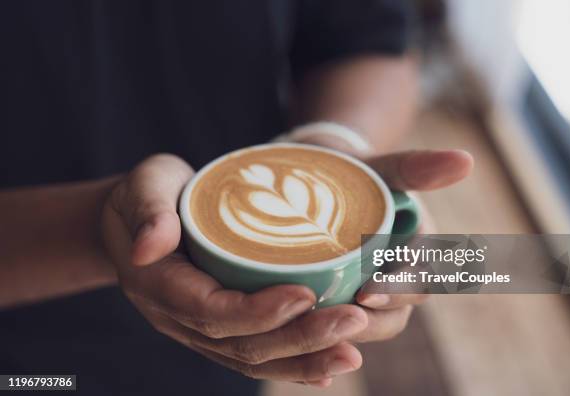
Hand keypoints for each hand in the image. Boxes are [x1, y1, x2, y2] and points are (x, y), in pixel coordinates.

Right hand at [100, 154, 369, 386]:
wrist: (135, 221)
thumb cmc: (146, 195)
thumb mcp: (142, 188)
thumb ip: (148, 211)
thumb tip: (149, 245)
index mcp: (161, 287)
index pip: (213, 312)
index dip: (260, 311)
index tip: (306, 295)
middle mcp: (181, 319)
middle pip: (243, 344)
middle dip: (301, 338)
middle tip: (352, 321)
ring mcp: (201, 331)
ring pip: (254, 359)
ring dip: (306, 360)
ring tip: (351, 354)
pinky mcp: (220, 330)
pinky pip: (256, 357)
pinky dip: (294, 367)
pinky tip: (328, 368)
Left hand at [298, 140, 472, 350]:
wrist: (321, 176)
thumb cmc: (354, 169)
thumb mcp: (380, 166)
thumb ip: (416, 165)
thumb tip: (466, 160)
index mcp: (420, 245)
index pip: (422, 277)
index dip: (398, 290)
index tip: (365, 293)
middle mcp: (403, 272)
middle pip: (399, 310)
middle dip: (373, 320)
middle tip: (335, 321)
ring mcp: (377, 287)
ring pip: (374, 322)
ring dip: (349, 330)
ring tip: (314, 332)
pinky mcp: (348, 296)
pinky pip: (346, 322)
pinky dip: (329, 331)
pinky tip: (300, 334)